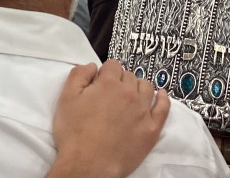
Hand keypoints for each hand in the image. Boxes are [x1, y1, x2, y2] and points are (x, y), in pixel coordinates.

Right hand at [49, 60, 169, 177]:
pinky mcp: (152, 128)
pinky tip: (161, 96)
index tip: (100, 81)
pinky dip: (163, 99)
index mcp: (108, 84)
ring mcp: (143, 110)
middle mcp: (129, 93)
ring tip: (130, 95)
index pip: (112, 65)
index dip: (105, 72)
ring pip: (146, 87)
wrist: (88, 165)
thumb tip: (91, 66)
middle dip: (120, 80)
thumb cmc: (75, 135)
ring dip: (138, 87)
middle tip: (110, 94)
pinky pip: (163, 108)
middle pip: (129, 75)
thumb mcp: (66, 99)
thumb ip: (78, 75)